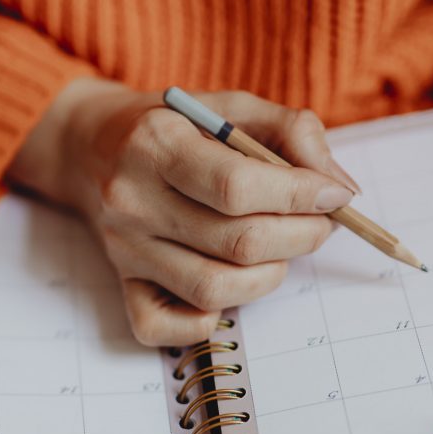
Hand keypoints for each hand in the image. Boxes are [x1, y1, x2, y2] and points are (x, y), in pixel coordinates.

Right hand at [11, 78, 356, 344]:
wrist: (92, 147)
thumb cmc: (173, 126)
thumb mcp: (230, 106)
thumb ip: (292, 132)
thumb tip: (340, 191)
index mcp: (156, 143)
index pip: (238, 187)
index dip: (301, 196)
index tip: (335, 196)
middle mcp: (132, 200)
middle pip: (237, 243)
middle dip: (301, 237)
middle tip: (318, 224)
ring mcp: (124, 248)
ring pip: (214, 289)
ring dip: (268, 276)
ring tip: (278, 249)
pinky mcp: (121, 282)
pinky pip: (160, 327)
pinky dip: (204, 322)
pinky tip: (225, 287)